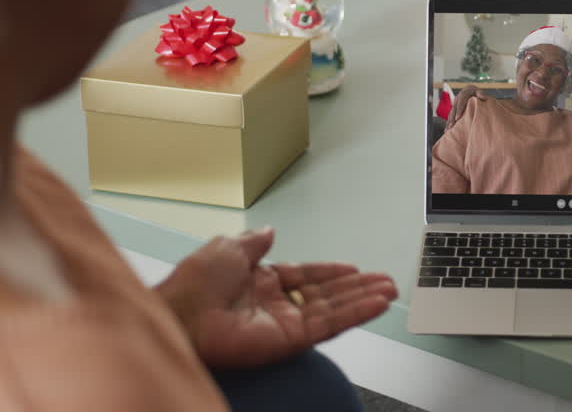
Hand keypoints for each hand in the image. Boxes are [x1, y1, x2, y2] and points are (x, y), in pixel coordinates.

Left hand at [157, 228, 397, 368]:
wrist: (181, 314)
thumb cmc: (194, 283)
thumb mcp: (227, 247)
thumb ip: (254, 241)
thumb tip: (269, 230)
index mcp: (260, 281)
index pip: (305, 276)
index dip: (331, 273)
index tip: (355, 269)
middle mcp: (275, 304)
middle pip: (326, 294)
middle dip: (357, 288)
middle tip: (386, 282)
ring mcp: (284, 323)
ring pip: (333, 310)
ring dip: (363, 300)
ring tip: (390, 291)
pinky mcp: (289, 341)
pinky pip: (328, 326)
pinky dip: (354, 315)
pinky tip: (376, 304)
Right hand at [445, 85, 479, 128]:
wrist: (470, 91)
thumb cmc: (476, 93)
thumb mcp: (479, 92)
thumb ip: (481, 94)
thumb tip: (484, 97)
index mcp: (463, 94)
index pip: (460, 102)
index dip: (459, 110)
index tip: (458, 118)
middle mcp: (457, 99)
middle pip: (454, 110)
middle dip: (452, 118)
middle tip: (451, 126)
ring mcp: (454, 104)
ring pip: (451, 114)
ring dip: (449, 122)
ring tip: (448, 130)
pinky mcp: (454, 109)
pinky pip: (450, 116)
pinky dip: (448, 123)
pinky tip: (447, 130)